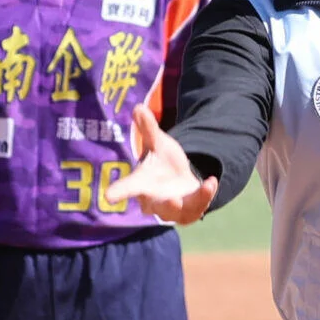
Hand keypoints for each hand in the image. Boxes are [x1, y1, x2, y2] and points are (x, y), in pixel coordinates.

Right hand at [102, 100, 217, 225]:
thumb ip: (148, 129)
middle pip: (153, 206)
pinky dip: (205, 196)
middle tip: (170, 201)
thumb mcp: (157, 143)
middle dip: (161, 205)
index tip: (108, 196)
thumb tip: (138, 107)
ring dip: (182, 207)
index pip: (128, 187)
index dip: (119, 192)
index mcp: (141, 183)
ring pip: (176, 212)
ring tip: (186, 196)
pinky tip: (211, 181)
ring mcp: (172, 209)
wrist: (179, 180)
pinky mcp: (189, 211)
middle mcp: (154, 200)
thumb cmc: (162, 161)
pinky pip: (197, 208)